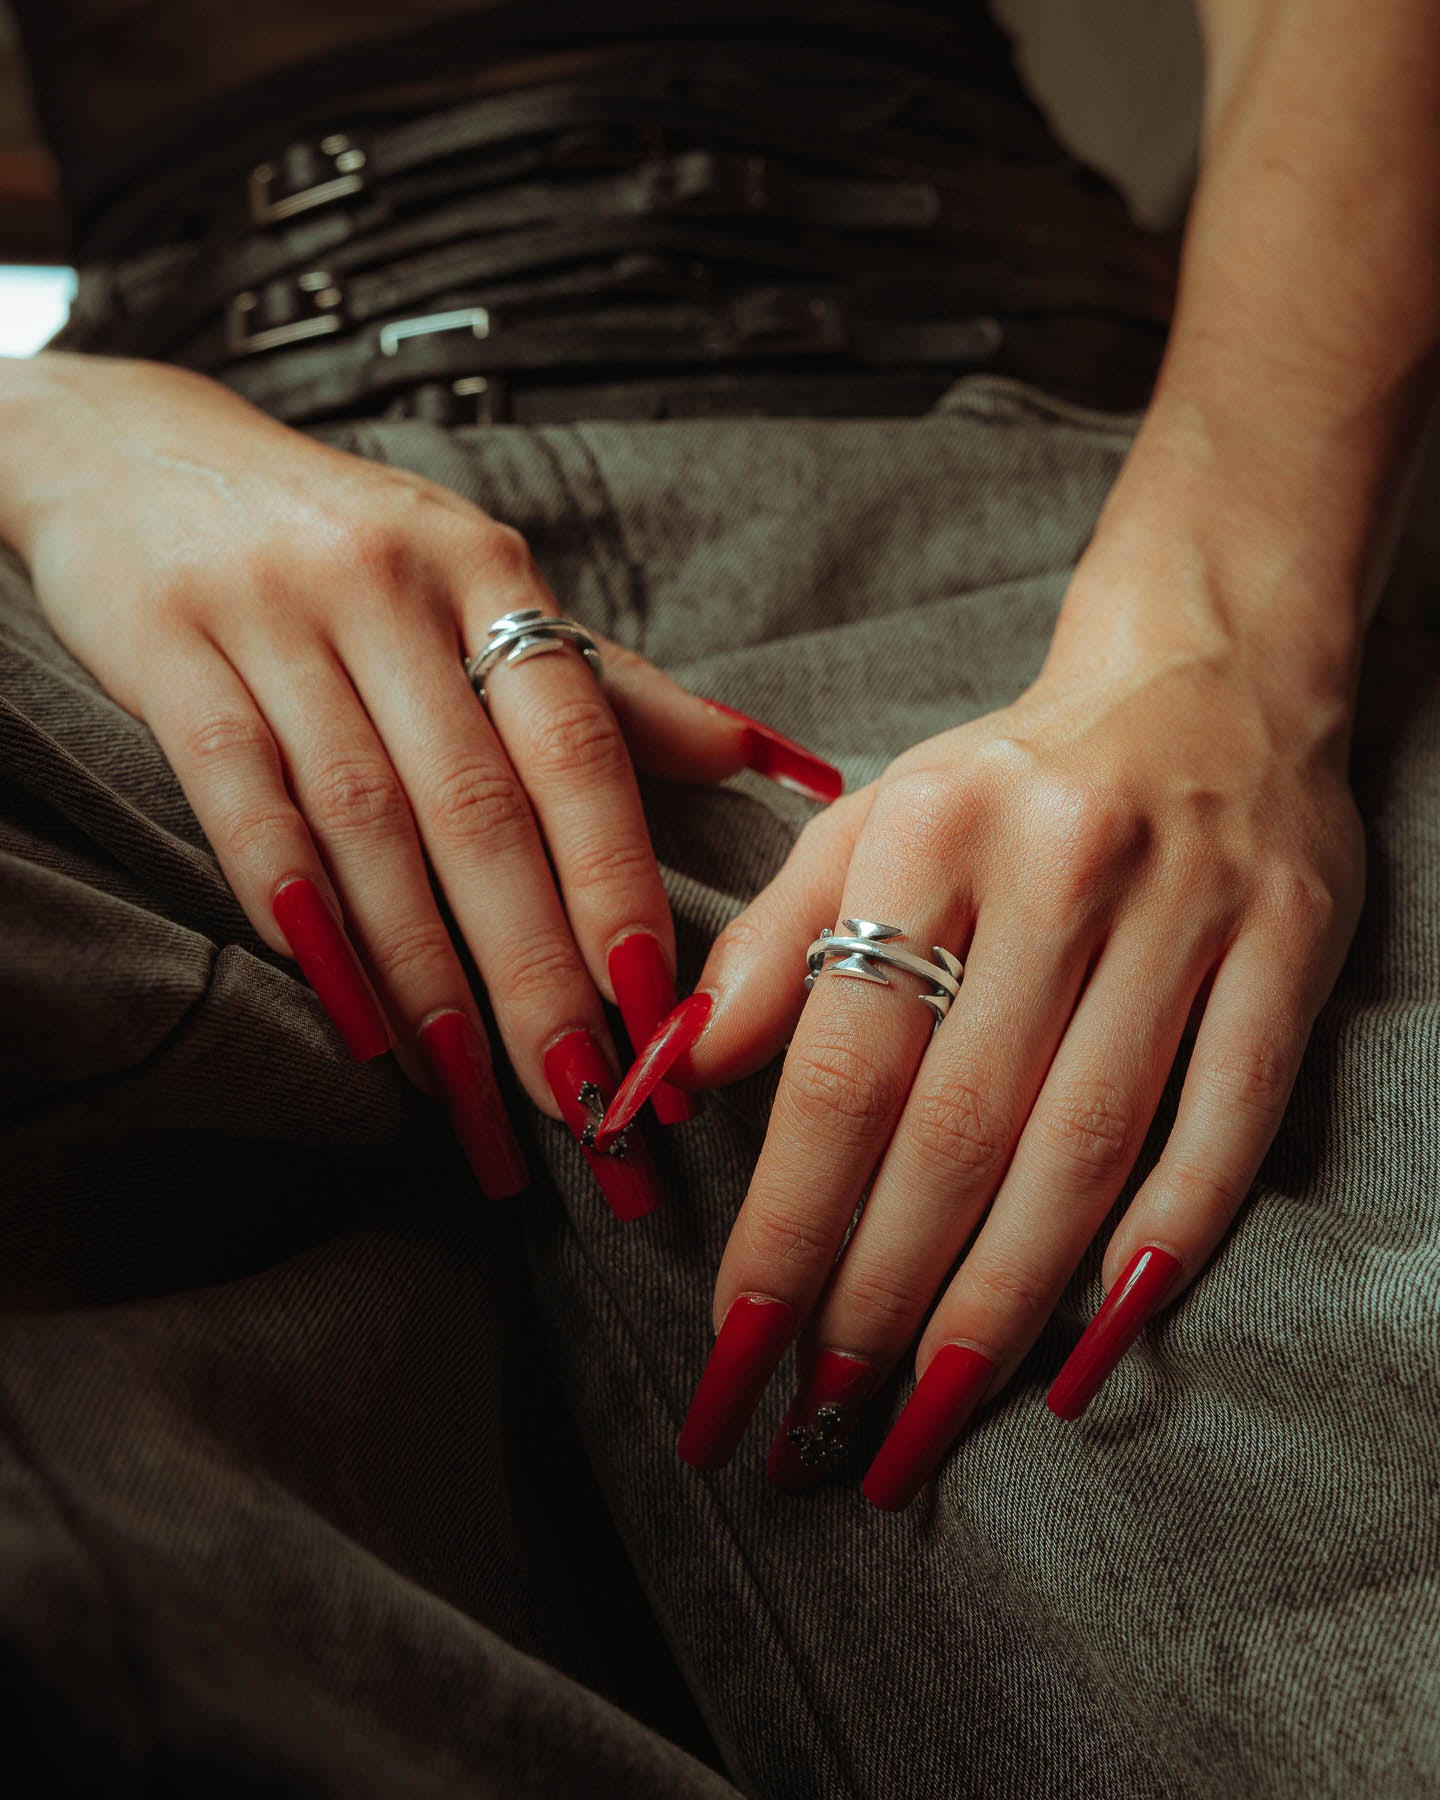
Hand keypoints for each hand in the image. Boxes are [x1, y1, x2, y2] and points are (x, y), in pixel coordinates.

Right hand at [7, 353, 840, 1209]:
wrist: (137, 452)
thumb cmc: (346, 544)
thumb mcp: (482, 584)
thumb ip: (615, 686)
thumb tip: (769, 758)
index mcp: (489, 571)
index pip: (576, 747)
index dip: (619, 883)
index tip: (658, 1012)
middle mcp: (390, 590)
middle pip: (479, 811)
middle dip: (538, 970)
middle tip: (583, 1100)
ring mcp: (274, 620)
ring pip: (368, 827)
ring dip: (426, 977)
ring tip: (474, 1094)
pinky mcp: (171, 657)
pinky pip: (243, 805)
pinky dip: (299, 915)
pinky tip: (351, 1011)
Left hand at [629, 598, 1365, 1501]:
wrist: (1204, 676)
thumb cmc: (1010, 780)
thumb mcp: (870, 822)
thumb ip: (770, 946)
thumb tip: (670, 1077)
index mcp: (930, 832)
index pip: (841, 1066)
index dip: (786, 1218)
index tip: (735, 1341)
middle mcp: (1060, 868)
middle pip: (958, 1126)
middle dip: (878, 1291)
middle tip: (816, 1418)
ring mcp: (1187, 911)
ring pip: (1085, 1146)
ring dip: (997, 1302)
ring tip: (922, 1414)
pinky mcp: (1290, 948)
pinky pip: (1228, 1122)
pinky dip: (1164, 1242)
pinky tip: (1090, 1345)